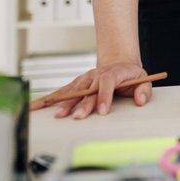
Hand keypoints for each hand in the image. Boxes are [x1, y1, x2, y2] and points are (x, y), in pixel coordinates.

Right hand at [29, 60, 151, 118]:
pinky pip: (62, 91)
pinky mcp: (77, 84)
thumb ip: (144, 90)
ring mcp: (85, 79)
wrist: (119, 63)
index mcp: (113, 73)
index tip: (103, 111)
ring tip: (57, 115)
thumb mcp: (144, 79)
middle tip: (78, 117)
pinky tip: (35, 105)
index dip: (104, 96)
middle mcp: (96, 75)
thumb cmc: (131, 75)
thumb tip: (141, 100)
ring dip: (64, 102)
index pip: (108, 83)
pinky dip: (49, 98)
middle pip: (88, 90)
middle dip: (83, 104)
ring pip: (73, 90)